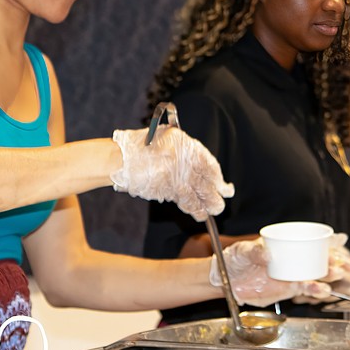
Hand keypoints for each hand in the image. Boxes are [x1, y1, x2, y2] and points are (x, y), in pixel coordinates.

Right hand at [111, 125, 233, 220]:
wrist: (125, 158)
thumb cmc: (145, 145)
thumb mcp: (170, 137)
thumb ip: (188, 150)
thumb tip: (201, 167)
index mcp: (190, 149)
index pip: (212, 168)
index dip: (219, 180)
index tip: (225, 187)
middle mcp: (187, 166)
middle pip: (209, 186)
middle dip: (217, 198)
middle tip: (221, 203)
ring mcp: (177, 180)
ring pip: (199, 199)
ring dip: (207, 208)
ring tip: (211, 212)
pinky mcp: (168, 192)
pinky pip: (185, 203)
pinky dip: (193, 209)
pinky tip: (197, 213)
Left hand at [210, 237, 349, 307]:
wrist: (227, 280)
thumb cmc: (236, 259)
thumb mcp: (243, 251)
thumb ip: (255, 252)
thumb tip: (267, 255)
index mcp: (286, 243)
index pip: (310, 240)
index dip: (327, 241)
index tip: (339, 240)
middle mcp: (293, 258)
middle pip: (319, 258)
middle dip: (334, 260)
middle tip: (342, 263)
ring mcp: (293, 274)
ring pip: (316, 275)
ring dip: (328, 275)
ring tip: (334, 274)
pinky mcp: (289, 289)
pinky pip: (306, 289)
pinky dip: (315, 290)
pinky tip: (321, 289)